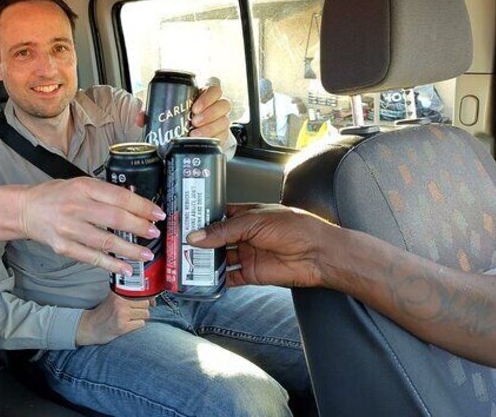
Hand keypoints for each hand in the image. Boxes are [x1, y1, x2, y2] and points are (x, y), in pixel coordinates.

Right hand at [20, 178, 164, 275]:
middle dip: (139, 227)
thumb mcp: (80, 184)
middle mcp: (76, 207)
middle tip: (154, 233)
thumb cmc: (56, 195)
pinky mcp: (63, 247)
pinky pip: (92, 258)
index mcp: (84, 187)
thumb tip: (136, 204)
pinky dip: (111, 265)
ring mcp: (69, 229)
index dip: (142, 206)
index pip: (119, 197)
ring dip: (130, 250)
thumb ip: (104, 193)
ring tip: (146, 254)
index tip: (158, 214)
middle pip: (115, 219)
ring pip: (106, 242)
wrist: (26, 209)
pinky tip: (126, 268)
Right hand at [76, 292, 153, 345]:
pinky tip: (128, 325)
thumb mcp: (114, 298)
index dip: (147, 297)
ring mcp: (121, 314)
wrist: (90, 326)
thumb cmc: (105, 313)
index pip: (141, 291)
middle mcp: (120, 301)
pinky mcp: (123, 326)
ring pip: (145, 314)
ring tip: (129, 318)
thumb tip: (153, 300)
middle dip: (142, 309)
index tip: (148, 301)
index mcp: (118, 292)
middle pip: (146, 303)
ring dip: (140, 317)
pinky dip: (137, 325)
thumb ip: (130, 295)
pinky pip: (141, 324)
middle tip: (133, 312)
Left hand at [135, 82, 231, 146]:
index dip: (209, 96)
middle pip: (223, 104)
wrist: (187, 134)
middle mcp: (216, 106)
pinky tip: (201, 141)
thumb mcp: (167, 111)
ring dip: (210, 127)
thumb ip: (153, 111)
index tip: (195, 107)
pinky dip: (212, 138)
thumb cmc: (180, 117)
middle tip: (194, 121)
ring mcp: (220, 121)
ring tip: (195, 133)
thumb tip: (141, 116)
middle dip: (209, 113)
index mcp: (205, 95)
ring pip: (224, 120)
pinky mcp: (221, 135)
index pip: (215, 88)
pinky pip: (223, 136)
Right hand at [187, 203, 336, 287]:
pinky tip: (202, 279)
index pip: (218, 216)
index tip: (182, 222)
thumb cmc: (294, 228)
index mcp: (247, 215)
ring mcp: (247, 254)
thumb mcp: (254, 221)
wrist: (318, 254)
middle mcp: (245, 234)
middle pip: (215, 238)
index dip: (201, 219)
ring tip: (184, 262)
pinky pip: (229, 278)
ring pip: (220, 258)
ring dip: (204, 261)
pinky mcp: (251, 274)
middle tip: (177, 244)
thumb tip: (196, 236)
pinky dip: (216, 280)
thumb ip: (223, 230)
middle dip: (198, 242)